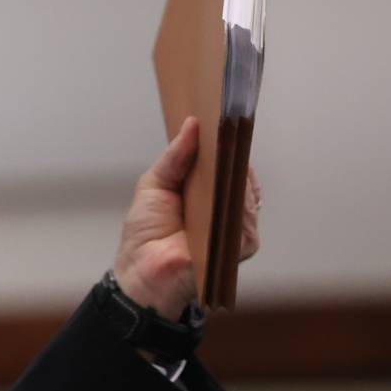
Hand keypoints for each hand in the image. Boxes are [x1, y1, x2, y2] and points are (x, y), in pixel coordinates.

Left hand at [112, 117, 262, 318]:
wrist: (142, 271)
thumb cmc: (146, 232)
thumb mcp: (155, 184)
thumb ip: (175, 156)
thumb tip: (192, 124)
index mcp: (209, 193)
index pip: (227, 165)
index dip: (225, 144)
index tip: (222, 119)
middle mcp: (228, 209)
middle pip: (240, 175)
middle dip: (232, 153)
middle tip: (224, 128)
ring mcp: (238, 227)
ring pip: (247, 193)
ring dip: (233, 175)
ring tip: (222, 154)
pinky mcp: (242, 244)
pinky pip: (246, 217)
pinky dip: (236, 201)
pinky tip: (226, 189)